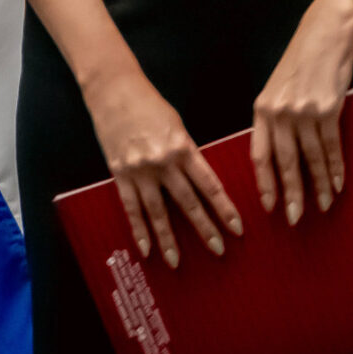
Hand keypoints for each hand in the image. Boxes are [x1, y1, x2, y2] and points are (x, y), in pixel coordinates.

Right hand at [82, 66, 243, 267]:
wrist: (115, 91)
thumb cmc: (151, 106)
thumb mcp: (178, 126)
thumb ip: (187, 153)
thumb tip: (198, 180)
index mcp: (185, 147)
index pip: (210, 185)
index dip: (224, 208)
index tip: (237, 227)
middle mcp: (164, 162)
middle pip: (189, 202)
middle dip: (205, 228)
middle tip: (219, 250)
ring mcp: (140, 171)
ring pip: (158, 212)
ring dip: (169, 239)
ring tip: (177, 261)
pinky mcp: (120, 174)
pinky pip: (131, 208)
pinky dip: (139, 230)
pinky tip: (145, 250)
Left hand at [251, 0, 352, 223]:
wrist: (328, 31)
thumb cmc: (303, 59)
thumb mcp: (279, 87)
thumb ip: (275, 116)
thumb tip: (279, 151)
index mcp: (263, 109)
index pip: (260, 155)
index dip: (265, 183)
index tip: (269, 205)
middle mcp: (280, 113)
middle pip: (286, 163)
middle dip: (291, 194)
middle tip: (295, 218)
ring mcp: (305, 112)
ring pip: (311, 158)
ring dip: (319, 185)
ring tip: (323, 205)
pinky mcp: (330, 108)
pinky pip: (332, 145)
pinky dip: (336, 167)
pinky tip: (338, 182)